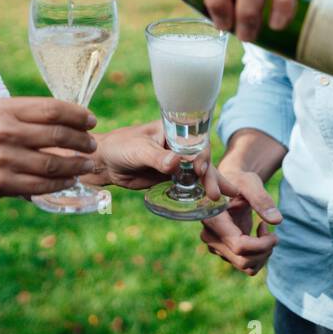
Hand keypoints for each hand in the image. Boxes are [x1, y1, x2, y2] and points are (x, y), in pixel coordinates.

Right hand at [0, 97, 97, 204]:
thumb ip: (24, 115)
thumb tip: (64, 117)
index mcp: (4, 109)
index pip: (52, 109)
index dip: (78, 115)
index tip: (91, 121)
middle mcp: (5, 131)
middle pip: (58, 135)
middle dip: (82, 141)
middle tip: (92, 144)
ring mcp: (3, 159)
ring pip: (53, 164)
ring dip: (76, 165)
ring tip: (87, 164)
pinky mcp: (0, 183)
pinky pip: (40, 185)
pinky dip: (60, 183)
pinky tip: (69, 180)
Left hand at [84, 121, 219, 193]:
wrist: (105, 162)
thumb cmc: (120, 147)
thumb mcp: (138, 150)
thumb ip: (157, 157)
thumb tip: (176, 163)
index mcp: (174, 131)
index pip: (195, 142)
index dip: (201, 155)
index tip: (199, 170)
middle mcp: (179, 146)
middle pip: (201, 159)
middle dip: (211, 175)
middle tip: (217, 194)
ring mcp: (176, 163)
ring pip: (198, 173)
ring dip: (211, 184)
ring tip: (227, 199)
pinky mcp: (170, 177)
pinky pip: (188, 184)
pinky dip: (199, 192)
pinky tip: (211, 202)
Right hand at [199, 167, 282, 275]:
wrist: (231, 186)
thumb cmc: (239, 181)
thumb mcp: (250, 184)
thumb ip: (262, 199)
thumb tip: (277, 221)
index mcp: (213, 219)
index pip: (238, 246)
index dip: (261, 245)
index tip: (274, 234)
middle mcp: (210, 236)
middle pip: (243, 260)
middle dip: (265, 250)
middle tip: (272, 233)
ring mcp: (216, 246)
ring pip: (246, 266)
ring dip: (263, 254)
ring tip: (266, 233)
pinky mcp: (224, 252)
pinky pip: (246, 265)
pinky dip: (259, 256)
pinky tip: (259, 238)